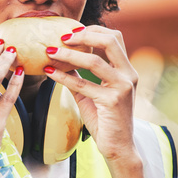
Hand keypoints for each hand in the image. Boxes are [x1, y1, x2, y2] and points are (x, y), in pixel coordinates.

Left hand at [41, 25, 139, 164]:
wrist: (118, 147)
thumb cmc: (106, 120)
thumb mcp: (93, 93)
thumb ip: (81, 76)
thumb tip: (61, 60)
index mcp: (127, 70)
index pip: (114, 37)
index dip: (93, 30)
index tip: (71, 32)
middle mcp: (128, 75)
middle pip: (110, 40)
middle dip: (84, 35)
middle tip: (61, 37)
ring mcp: (122, 87)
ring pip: (93, 61)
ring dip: (68, 54)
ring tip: (49, 51)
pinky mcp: (112, 101)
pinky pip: (82, 84)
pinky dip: (63, 76)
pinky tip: (49, 72)